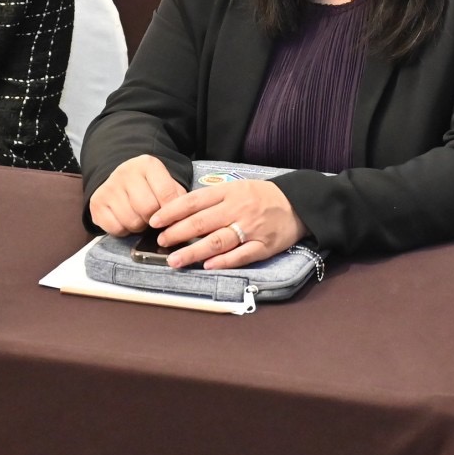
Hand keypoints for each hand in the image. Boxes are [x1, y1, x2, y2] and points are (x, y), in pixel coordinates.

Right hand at [87, 154, 185, 236]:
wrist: (119, 178)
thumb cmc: (148, 185)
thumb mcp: (166, 183)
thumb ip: (177, 198)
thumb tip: (182, 221)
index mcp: (147, 164)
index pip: (166, 194)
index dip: (172, 212)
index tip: (172, 218)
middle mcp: (125, 173)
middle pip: (148, 210)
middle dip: (154, 220)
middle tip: (154, 218)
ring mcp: (109, 188)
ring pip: (132, 221)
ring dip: (139, 226)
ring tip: (140, 217)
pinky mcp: (96, 204)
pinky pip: (116, 229)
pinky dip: (124, 230)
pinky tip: (125, 220)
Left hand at [151, 177, 303, 269]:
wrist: (298, 204)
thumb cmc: (261, 197)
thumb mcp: (236, 188)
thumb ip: (212, 199)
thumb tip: (180, 211)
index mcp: (229, 192)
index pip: (194, 201)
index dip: (172, 211)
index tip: (155, 221)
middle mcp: (238, 209)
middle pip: (202, 222)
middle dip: (177, 233)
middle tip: (161, 242)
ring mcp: (251, 229)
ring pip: (218, 241)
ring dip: (193, 251)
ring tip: (175, 260)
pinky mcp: (263, 246)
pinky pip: (241, 256)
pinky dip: (224, 261)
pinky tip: (207, 266)